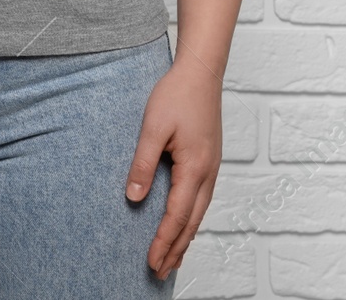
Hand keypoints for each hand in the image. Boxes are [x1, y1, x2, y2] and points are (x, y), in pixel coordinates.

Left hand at [124, 58, 221, 279]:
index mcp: (195, 168)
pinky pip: (201, 200)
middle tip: (159, 273)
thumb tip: (134, 197)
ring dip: (185, 238)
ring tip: (172, 259)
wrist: (201, 71)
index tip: (151, 262)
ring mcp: (212, 168)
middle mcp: (208, 173)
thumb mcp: (153, 128)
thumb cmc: (176, 95)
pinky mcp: (209, 161)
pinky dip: (192, 220)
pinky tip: (185, 225)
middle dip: (175, 250)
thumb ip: (143, 163)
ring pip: (199, 214)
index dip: (163, 242)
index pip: (176, 216)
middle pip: (192, 223)